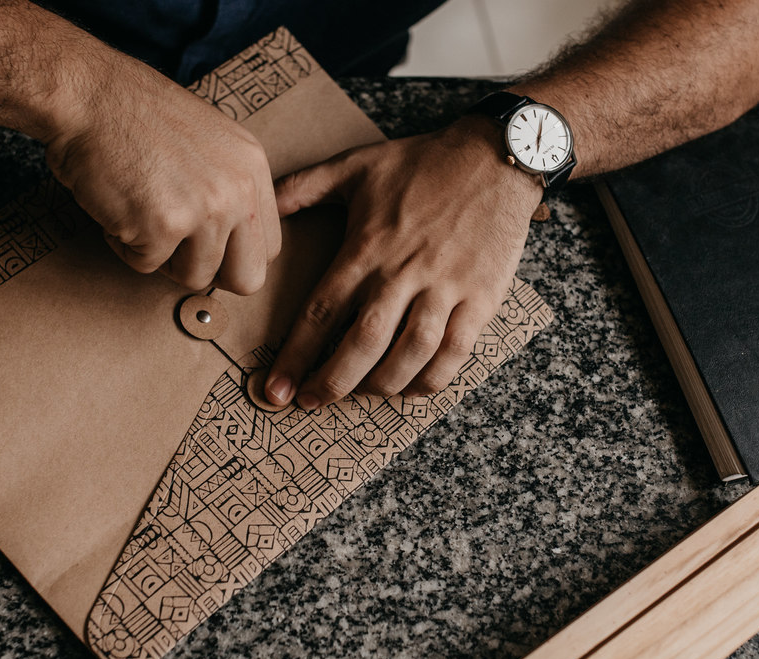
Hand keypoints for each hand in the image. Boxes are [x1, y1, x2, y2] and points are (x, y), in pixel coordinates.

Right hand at [44, 54, 281, 294]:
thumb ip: (230, 188)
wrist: (89, 96)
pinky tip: (117, 206)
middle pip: (247, 279)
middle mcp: (237, 191)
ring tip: (140, 213)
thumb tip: (233, 240)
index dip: (234, 257)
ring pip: (194, 277)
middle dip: (209, 272)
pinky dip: (124, 244)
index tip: (205, 245)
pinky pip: (145, 264)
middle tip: (177, 248)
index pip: (269, 248)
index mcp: (252, 169)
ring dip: (160, 256)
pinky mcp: (163, 226)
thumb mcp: (209, 142)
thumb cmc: (134, 115)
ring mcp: (203, 211)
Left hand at [264, 117, 545, 408]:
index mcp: (367, 248)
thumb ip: (303, 187)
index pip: (321, 312)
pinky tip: (411, 389)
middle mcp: (404, 273)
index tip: (276, 387)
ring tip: (359, 394)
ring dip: (381, 385)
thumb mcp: (355, 165)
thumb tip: (261, 201)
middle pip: (363, 343)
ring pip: (410, 354)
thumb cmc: (423, 162)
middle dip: (332, 382)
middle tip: (310, 402)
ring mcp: (446, 288)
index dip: (295, 356)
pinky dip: (432, 379)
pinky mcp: (481, 298)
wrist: (498, 155)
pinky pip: (455, 352)